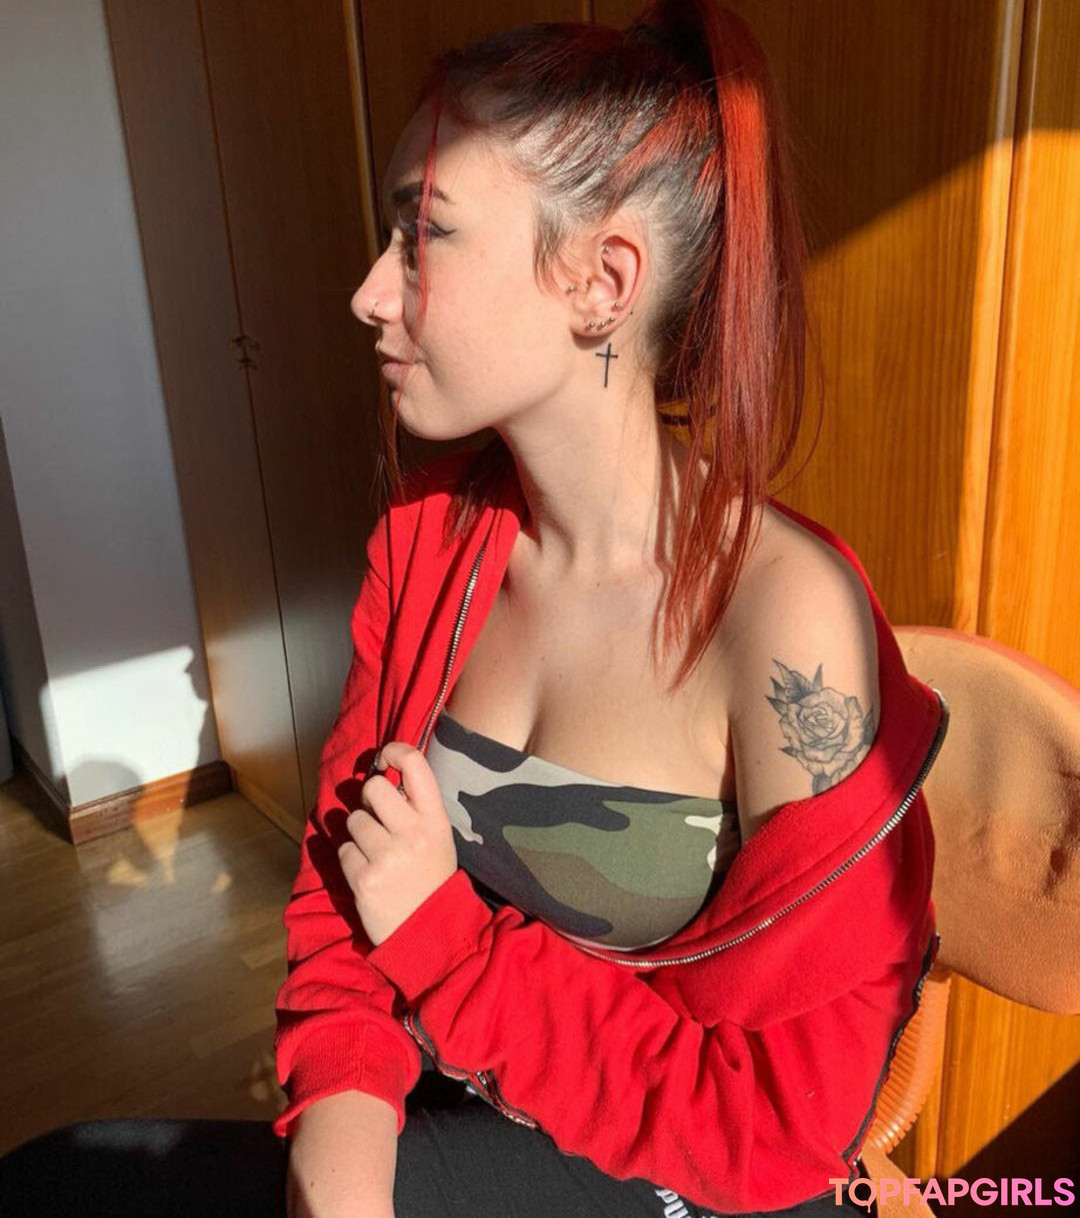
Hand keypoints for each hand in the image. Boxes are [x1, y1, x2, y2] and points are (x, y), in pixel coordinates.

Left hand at [338, 740, 458, 946]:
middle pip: (372, 789)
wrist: (429, 933)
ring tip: (377, 854)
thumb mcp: (438, 838)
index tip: (385, 759)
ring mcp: (387, 856)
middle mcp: (412, 833)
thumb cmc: (430, 878)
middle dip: (368, 800)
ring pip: (353, 821)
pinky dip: (351, 859)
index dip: (394, 751)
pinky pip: (343, 850)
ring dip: (359, 834)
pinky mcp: (364, 878)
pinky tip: (368, 872)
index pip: (415, 764)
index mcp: (435, 820)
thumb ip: (416, 807)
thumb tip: (384, 776)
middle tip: (377, 818)